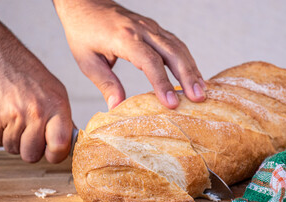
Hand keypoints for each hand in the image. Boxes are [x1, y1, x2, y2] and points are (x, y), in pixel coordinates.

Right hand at [0, 12, 72, 162]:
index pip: (60, 146)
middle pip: (32, 155)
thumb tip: (69, 142)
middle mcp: (36, 112)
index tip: (54, 152)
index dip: (56, 155)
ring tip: (18, 119)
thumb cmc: (29, 76)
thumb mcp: (56, 93)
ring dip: (15, 140)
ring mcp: (12, 116)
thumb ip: (63, 118)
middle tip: (32, 134)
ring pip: (13, 149)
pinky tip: (5, 116)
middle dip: (31, 149)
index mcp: (57, 106)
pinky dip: (0, 133)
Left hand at [54, 0, 205, 109]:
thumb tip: (117, 108)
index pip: (149, 62)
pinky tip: (193, 74)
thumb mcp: (87, 60)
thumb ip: (105, 83)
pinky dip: (187, 59)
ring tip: (201, 90)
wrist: (85, 3)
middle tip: (198, 98)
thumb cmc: (83, 32)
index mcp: (124, 38)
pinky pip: (175, 43)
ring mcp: (150, 27)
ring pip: (178, 47)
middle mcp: (142, 30)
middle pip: (172, 52)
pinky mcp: (154, 28)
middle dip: (188, 76)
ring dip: (192, 68)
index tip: (172, 104)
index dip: (162, 83)